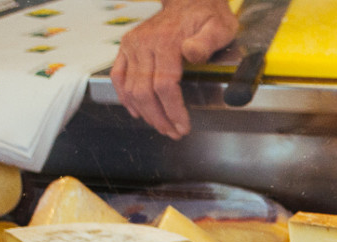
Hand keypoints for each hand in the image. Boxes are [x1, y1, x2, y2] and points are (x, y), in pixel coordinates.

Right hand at [111, 0, 237, 139]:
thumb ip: (206, 42)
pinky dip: (124, 97)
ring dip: (145, 113)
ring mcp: (133, 45)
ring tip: (161, 127)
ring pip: (131, 88)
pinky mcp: (126, 47)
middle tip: (174, 132)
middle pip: (145, 91)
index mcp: (167, 42)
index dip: (173, 110)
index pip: (165, 85)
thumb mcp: (218, 27)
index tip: (183, 126)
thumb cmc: (207, 16)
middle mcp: (145, 44)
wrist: (189, 0)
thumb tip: (192, 53)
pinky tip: (136, 112)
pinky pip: (118, 76)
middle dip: (160, 118)